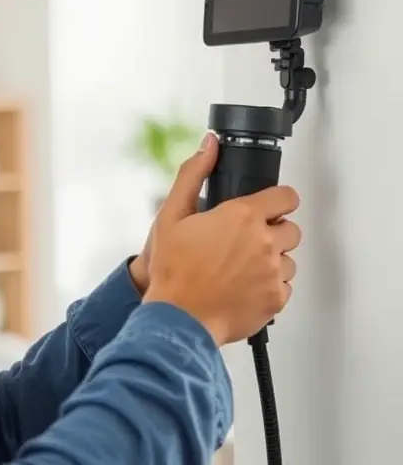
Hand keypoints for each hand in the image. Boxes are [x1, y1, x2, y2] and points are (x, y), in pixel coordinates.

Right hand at [138, 133, 301, 345]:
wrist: (178, 319)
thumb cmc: (174, 270)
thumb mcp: (172, 214)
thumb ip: (193, 173)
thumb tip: (208, 145)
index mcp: (243, 216)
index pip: (287, 197)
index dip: (278, 200)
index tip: (269, 207)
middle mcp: (264, 243)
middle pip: (292, 229)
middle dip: (274, 232)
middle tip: (246, 242)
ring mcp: (273, 272)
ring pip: (289, 259)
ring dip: (272, 261)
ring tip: (241, 268)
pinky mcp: (276, 299)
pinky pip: (285, 287)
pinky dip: (269, 287)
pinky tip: (244, 287)